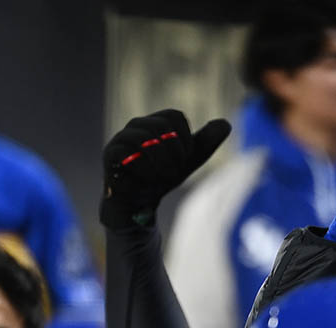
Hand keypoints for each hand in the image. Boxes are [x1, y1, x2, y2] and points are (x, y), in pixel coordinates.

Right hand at [101, 109, 230, 228]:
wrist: (139, 204)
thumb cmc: (161, 178)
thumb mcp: (189, 161)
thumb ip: (205, 142)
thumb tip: (226, 123)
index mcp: (155, 123)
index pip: (175, 116)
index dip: (186, 138)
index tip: (185, 158)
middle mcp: (136, 126)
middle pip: (162, 126)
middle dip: (176, 151)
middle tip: (175, 170)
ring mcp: (120, 139)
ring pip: (146, 138)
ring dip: (162, 161)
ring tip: (163, 176)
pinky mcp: (110, 155)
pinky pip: (129, 153)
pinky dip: (145, 169)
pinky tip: (147, 179)